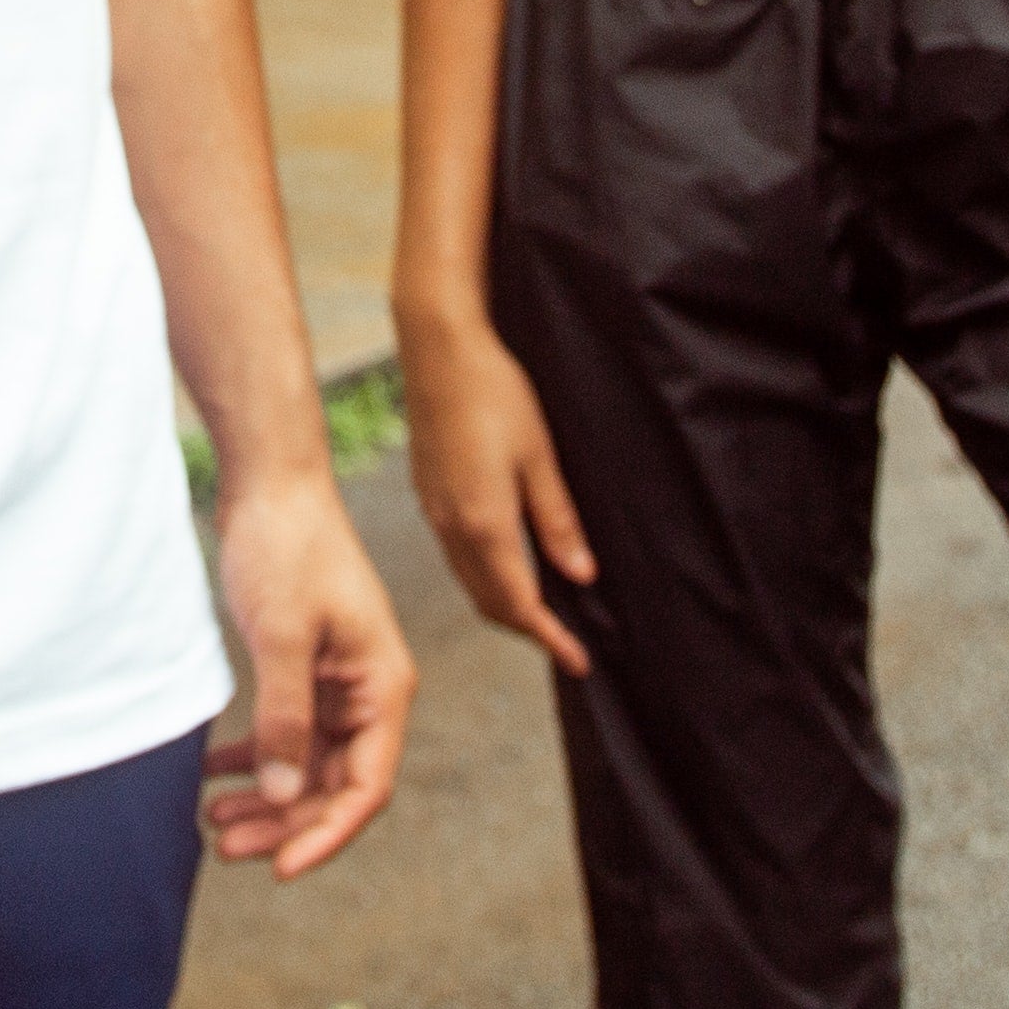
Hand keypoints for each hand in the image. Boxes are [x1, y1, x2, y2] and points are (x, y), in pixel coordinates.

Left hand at [201, 466, 415, 878]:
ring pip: (307, 763)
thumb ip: (286, 717)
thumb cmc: (285, 547)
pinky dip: (254, 755)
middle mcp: (369, 690)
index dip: (326, 835)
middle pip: (334, 783)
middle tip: (226, 846)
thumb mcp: (281, 636)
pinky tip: (212, 773)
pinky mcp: (305, 665)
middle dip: (284, 822)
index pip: (367, 787)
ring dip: (266, 796)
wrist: (270, 481)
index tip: (279, 869)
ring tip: (214, 823)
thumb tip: (285, 796)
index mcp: (383, 686)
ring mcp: (337, 679)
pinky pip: (287, 730)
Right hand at [401, 315, 596, 675]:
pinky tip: (508, 564)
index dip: (550, 638)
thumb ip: (557, 519)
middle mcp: (452, 527)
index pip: (519, 604)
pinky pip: (457, 555)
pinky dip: (485, 576)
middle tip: (566, 643)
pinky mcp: (428, 493)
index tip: (578, 661)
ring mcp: (434, 511)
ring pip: (470, 582)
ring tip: (543, 611)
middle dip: (528, 630)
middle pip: (490, 603)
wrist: (437, 347)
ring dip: (505, 604)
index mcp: (483, 522)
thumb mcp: (539, 454)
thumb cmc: (493, 390)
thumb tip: (580, 574)